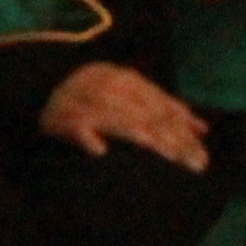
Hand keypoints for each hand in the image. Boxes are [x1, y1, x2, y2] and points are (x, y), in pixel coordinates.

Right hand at [41, 61, 211, 170]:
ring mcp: (84, 100)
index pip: (163, 106)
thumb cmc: (95, 102)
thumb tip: (203, 128)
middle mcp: (109, 86)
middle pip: (146, 114)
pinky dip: (87, 138)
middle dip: (170, 140)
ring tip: (155, 150)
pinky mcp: (60, 117)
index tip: (202, 158)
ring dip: (135, 134)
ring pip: (115, 120)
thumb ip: (165, 111)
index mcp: (129, 81)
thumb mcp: (131, 100)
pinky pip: (75, 127)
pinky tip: (100, 151)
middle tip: (186, 164)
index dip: (185, 131)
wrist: (42, 94)